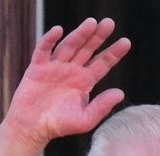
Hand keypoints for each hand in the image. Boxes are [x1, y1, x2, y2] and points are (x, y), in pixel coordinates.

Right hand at [0, 18, 130, 155]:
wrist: (33, 128)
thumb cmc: (60, 125)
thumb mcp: (86, 120)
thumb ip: (102, 106)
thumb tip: (121, 93)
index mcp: (85, 81)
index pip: (102, 64)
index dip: (113, 53)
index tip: (126, 43)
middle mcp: (72, 70)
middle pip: (87, 49)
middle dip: (98, 36)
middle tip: (109, 23)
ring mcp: (55, 67)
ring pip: (69, 45)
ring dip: (79, 34)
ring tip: (91, 23)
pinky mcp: (38, 67)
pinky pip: (44, 50)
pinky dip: (50, 40)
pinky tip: (58, 30)